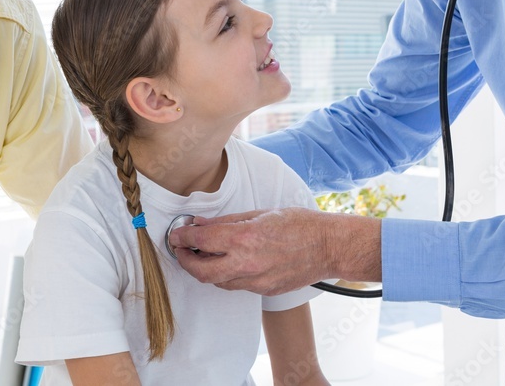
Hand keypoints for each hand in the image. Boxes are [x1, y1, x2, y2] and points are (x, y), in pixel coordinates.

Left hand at [168, 206, 378, 295]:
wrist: (328, 247)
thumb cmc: (298, 224)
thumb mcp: (260, 213)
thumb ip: (226, 221)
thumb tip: (200, 224)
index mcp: (245, 238)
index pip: (201, 241)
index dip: (182, 238)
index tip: (176, 235)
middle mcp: (247, 263)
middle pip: (201, 272)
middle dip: (185, 261)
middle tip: (180, 250)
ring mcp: (256, 281)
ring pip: (218, 282)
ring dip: (206, 269)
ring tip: (204, 254)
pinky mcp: (264, 291)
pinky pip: (237, 285)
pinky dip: (227, 274)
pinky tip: (229, 262)